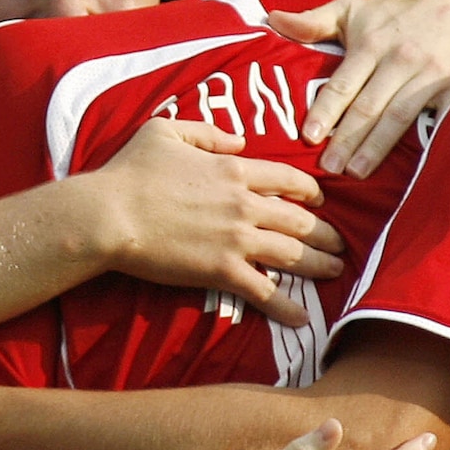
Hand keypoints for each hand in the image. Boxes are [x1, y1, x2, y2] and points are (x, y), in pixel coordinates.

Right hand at [86, 118, 344, 328]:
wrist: (110, 214)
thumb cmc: (130, 171)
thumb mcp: (165, 131)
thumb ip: (207, 133)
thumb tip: (239, 141)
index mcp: (234, 168)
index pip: (288, 178)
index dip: (310, 189)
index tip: (320, 199)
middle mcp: (245, 203)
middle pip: (300, 218)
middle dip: (326, 231)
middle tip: (339, 242)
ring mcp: (237, 239)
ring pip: (293, 253)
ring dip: (319, 264)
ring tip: (335, 271)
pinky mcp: (223, 271)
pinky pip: (265, 291)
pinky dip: (287, 307)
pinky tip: (303, 318)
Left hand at [268, 0, 449, 177]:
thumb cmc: (396, 18)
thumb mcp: (355, 11)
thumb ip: (314, 20)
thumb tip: (272, 19)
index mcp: (373, 42)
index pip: (344, 83)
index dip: (326, 110)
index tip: (309, 136)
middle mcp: (402, 57)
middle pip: (369, 106)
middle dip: (347, 139)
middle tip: (330, 169)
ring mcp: (434, 73)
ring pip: (400, 116)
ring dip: (377, 147)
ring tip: (357, 172)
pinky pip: (443, 118)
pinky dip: (430, 141)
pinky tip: (413, 165)